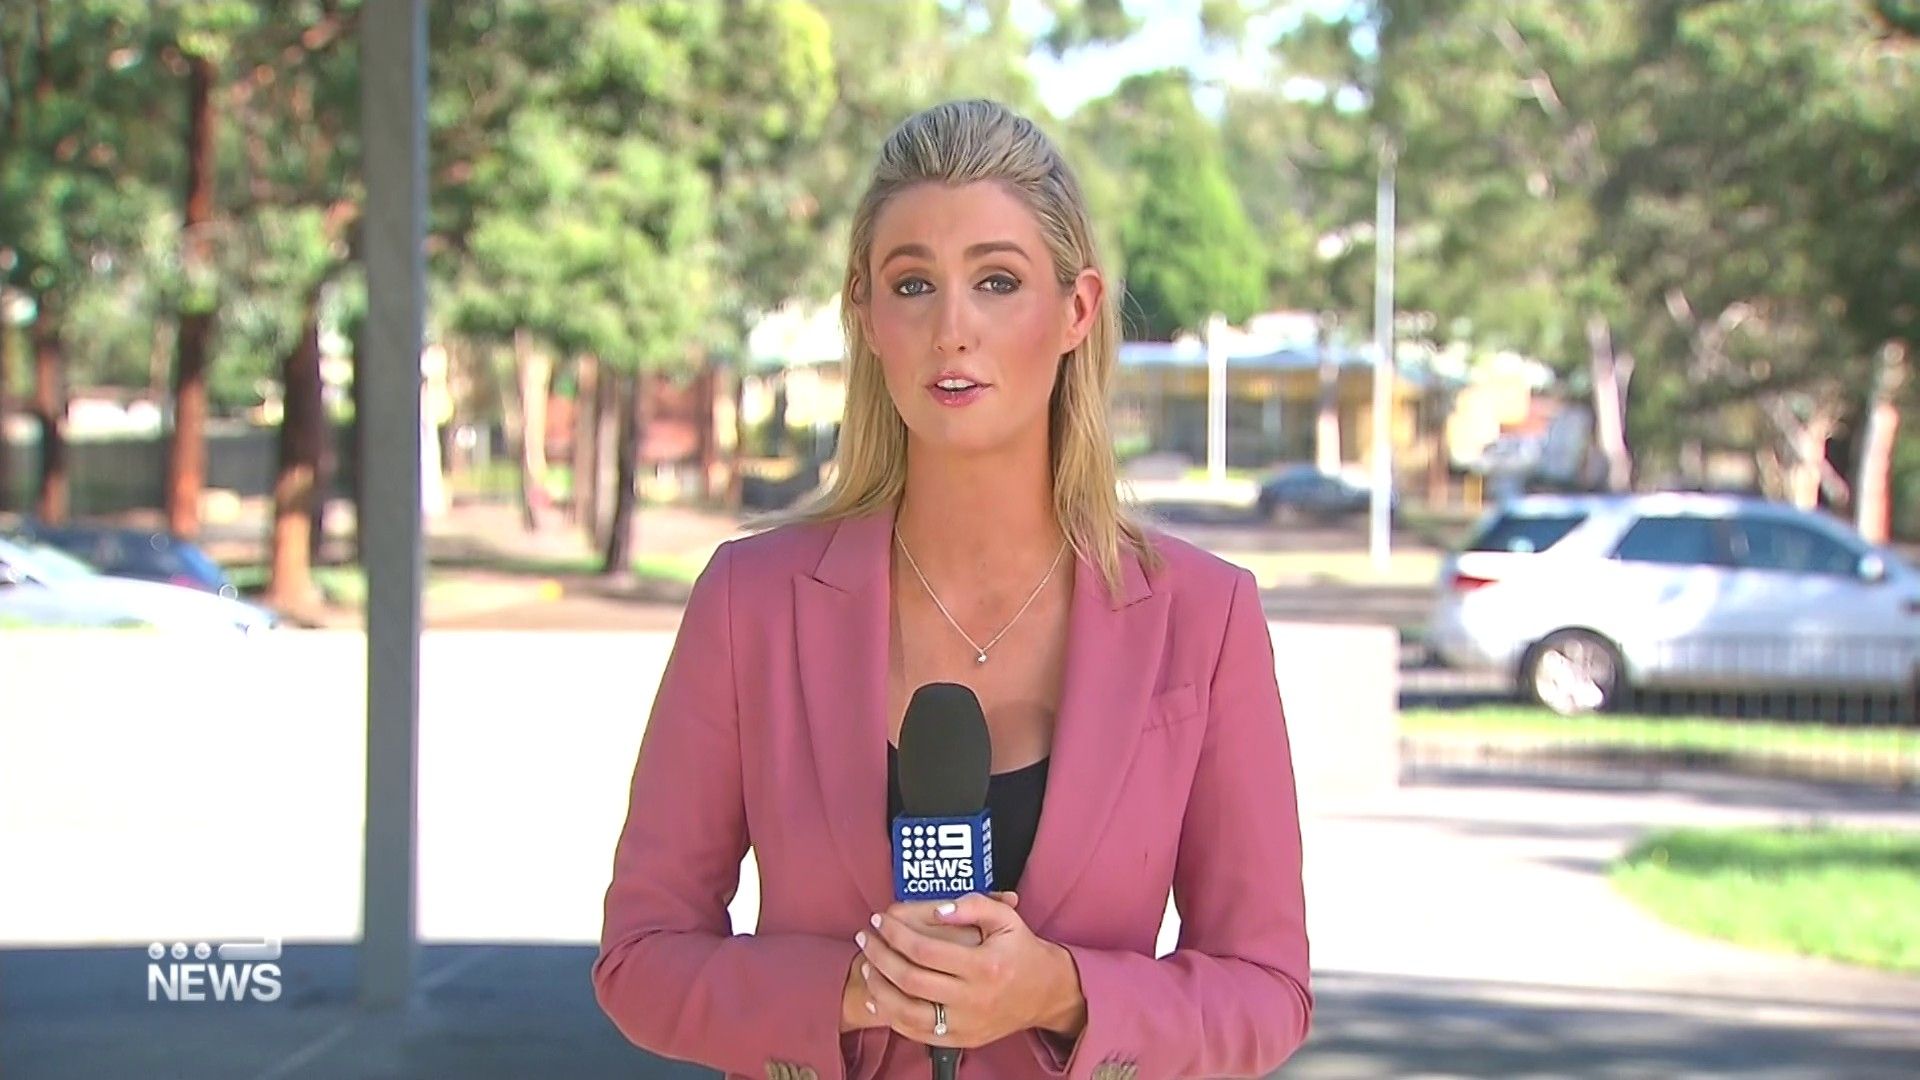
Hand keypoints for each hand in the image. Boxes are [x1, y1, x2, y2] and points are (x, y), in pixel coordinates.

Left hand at [840, 892, 1017, 1032]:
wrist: (1046, 994)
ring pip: (907, 1012)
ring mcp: (966, 1024)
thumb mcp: (1006, 918)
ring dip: (879, 987)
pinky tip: (878, 997)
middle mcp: (974, 998)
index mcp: (985, 965)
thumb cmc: (1021, 950)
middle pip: (910, 979)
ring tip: (866, 965)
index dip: (895, 933)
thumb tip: (938, 910)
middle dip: (879, 956)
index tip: (879, 919)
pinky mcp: (961, 1040)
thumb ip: (974, 905)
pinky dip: (891, 1016)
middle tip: (864, 938)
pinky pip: (916, 1033)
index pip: (925, 949)